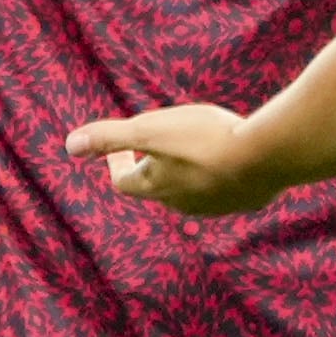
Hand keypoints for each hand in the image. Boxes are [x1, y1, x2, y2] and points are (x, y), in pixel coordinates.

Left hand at [66, 104, 277, 216]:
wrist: (265, 156)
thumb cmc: (204, 140)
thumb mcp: (150, 130)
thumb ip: (110, 136)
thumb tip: (69, 145)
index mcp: (157, 187)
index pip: (124, 182)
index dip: (116, 164)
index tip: (117, 148)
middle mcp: (183, 204)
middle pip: (157, 189)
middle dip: (152, 167)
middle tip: (154, 145)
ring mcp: (216, 206)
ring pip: (192, 190)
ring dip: (186, 171)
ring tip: (193, 148)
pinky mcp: (246, 200)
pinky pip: (225, 189)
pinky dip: (219, 174)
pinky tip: (232, 158)